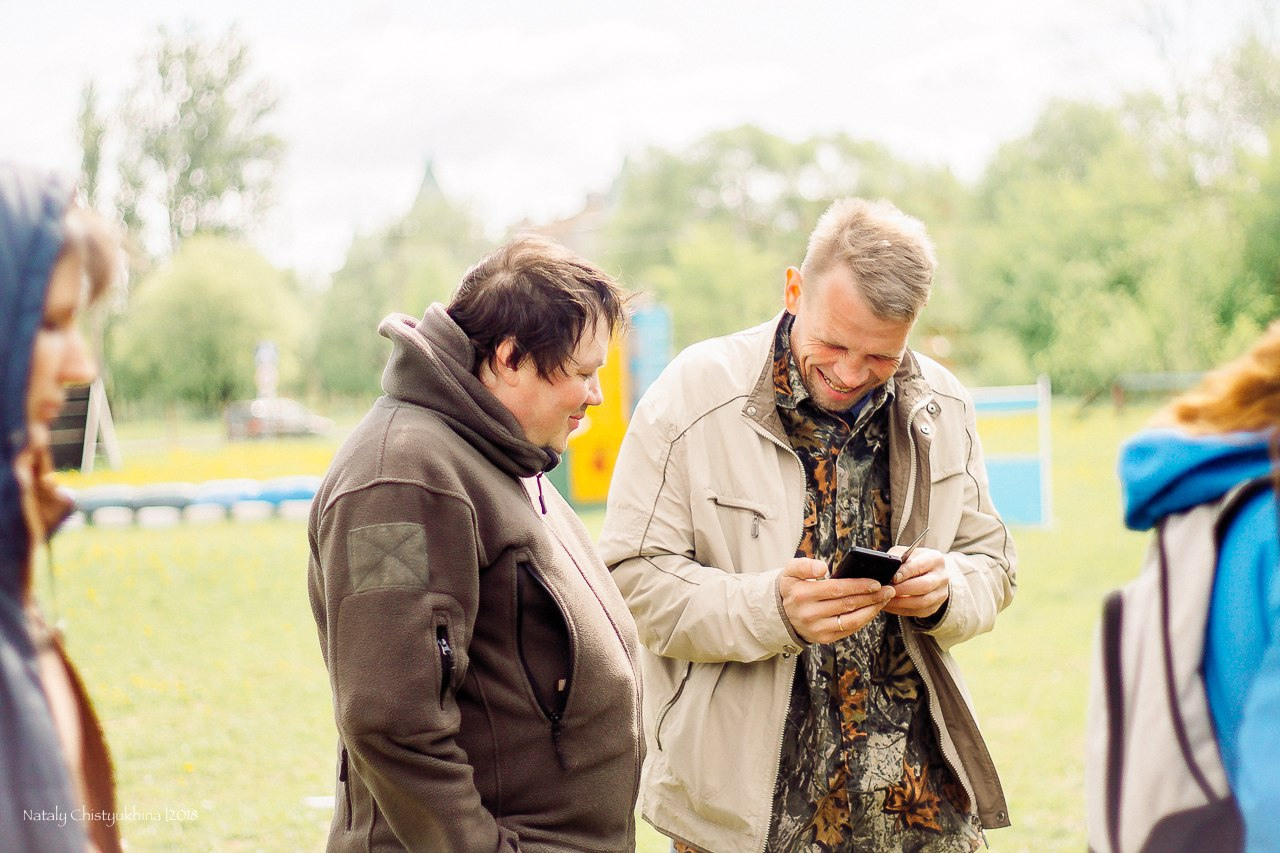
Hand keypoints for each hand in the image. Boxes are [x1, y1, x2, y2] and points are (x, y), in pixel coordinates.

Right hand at [778, 557, 894, 643]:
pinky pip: (849, 629)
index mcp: (802, 594)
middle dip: (872, 596)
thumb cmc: (792, 588)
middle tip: (889, 588)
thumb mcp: (790, 571)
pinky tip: (873, 609)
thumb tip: (822, 567)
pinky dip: (864, 619)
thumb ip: (804, 565)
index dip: (859, 585)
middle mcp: (809, 613)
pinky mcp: (824, 638)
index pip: (837, 589)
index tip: (876, 581)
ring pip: (852, 619)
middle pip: (848, 603)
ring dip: (872, 608)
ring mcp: (817, 628)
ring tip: (885, 598)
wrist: (782, 614)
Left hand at [882, 546, 948, 619]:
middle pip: (924, 586)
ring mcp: (940, 593)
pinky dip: (901, 610)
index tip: (893, 577)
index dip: (906, 572)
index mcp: (935, 559)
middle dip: (902, 589)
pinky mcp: (935, 607)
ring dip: (900, 602)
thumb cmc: (913, 561)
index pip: (920, 566)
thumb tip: (886, 569)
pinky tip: (889, 605)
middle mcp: (942, 577)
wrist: (929, 573)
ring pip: (921, 602)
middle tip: (886, 590)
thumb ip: (897, 559)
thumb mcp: (906, 554)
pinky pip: (917, 612)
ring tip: (885, 599)